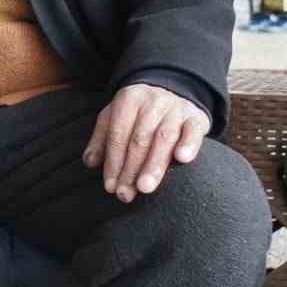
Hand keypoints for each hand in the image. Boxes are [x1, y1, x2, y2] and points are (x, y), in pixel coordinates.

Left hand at [82, 84, 210, 203]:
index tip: (110, 187)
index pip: (118, 134)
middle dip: (130, 169)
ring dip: (153, 165)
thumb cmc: (139, 113)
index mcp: (128, 99)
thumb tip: (89, 163)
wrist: (173, 92)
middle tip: (125, 194)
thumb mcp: (116, 117)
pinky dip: (188, 144)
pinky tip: (182, 159)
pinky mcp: (196, 117)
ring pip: (164, 137)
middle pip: (140, 139)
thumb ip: (102, 139)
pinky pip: (193, 131)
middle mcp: (152, 101)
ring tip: (144, 187)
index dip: (113, 161)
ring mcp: (176, 108)